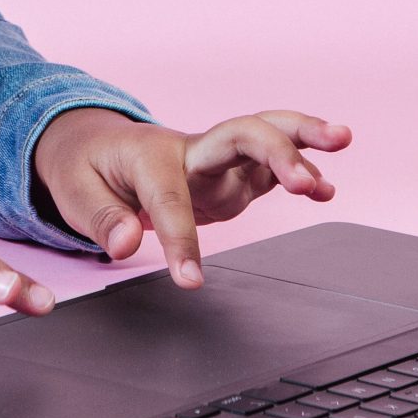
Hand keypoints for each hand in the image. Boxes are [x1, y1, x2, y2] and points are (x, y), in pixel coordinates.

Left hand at [31, 107, 351, 288]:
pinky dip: (302, 170)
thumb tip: (126, 244)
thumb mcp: (74, 192)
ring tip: (343, 139)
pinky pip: (270, 166)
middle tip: (305, 183)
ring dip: (305, 139)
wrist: (94, 144)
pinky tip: (327, 188)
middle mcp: (193, 150)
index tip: (190, 282)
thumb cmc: (86, 167)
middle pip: (242, 134)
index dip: (182, 241)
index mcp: (151, 156)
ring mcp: (217, 158)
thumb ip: (101, 217)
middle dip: (277, 152)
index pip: (171, 200)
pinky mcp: (232, 172)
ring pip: (266, 136)